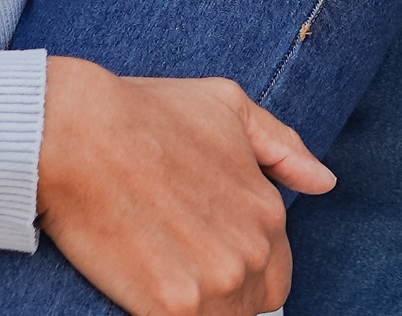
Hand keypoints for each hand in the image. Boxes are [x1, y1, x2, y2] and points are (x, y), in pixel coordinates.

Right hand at [35, 55, 330, 315]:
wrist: (77, 132)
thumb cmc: (146, 113)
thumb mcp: (228, 107)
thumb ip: (282, 147)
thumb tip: (324, 181)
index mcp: (269, 212)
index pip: (275, 277)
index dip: (241, 272)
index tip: (204, 257)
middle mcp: (251, 252)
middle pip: (250, 307)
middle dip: (221, 293)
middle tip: (177, 264)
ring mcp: (214, 283)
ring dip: (196, 306)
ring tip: (161, 270)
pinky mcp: (171, 306)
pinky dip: (167, 312)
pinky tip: (147, 292)